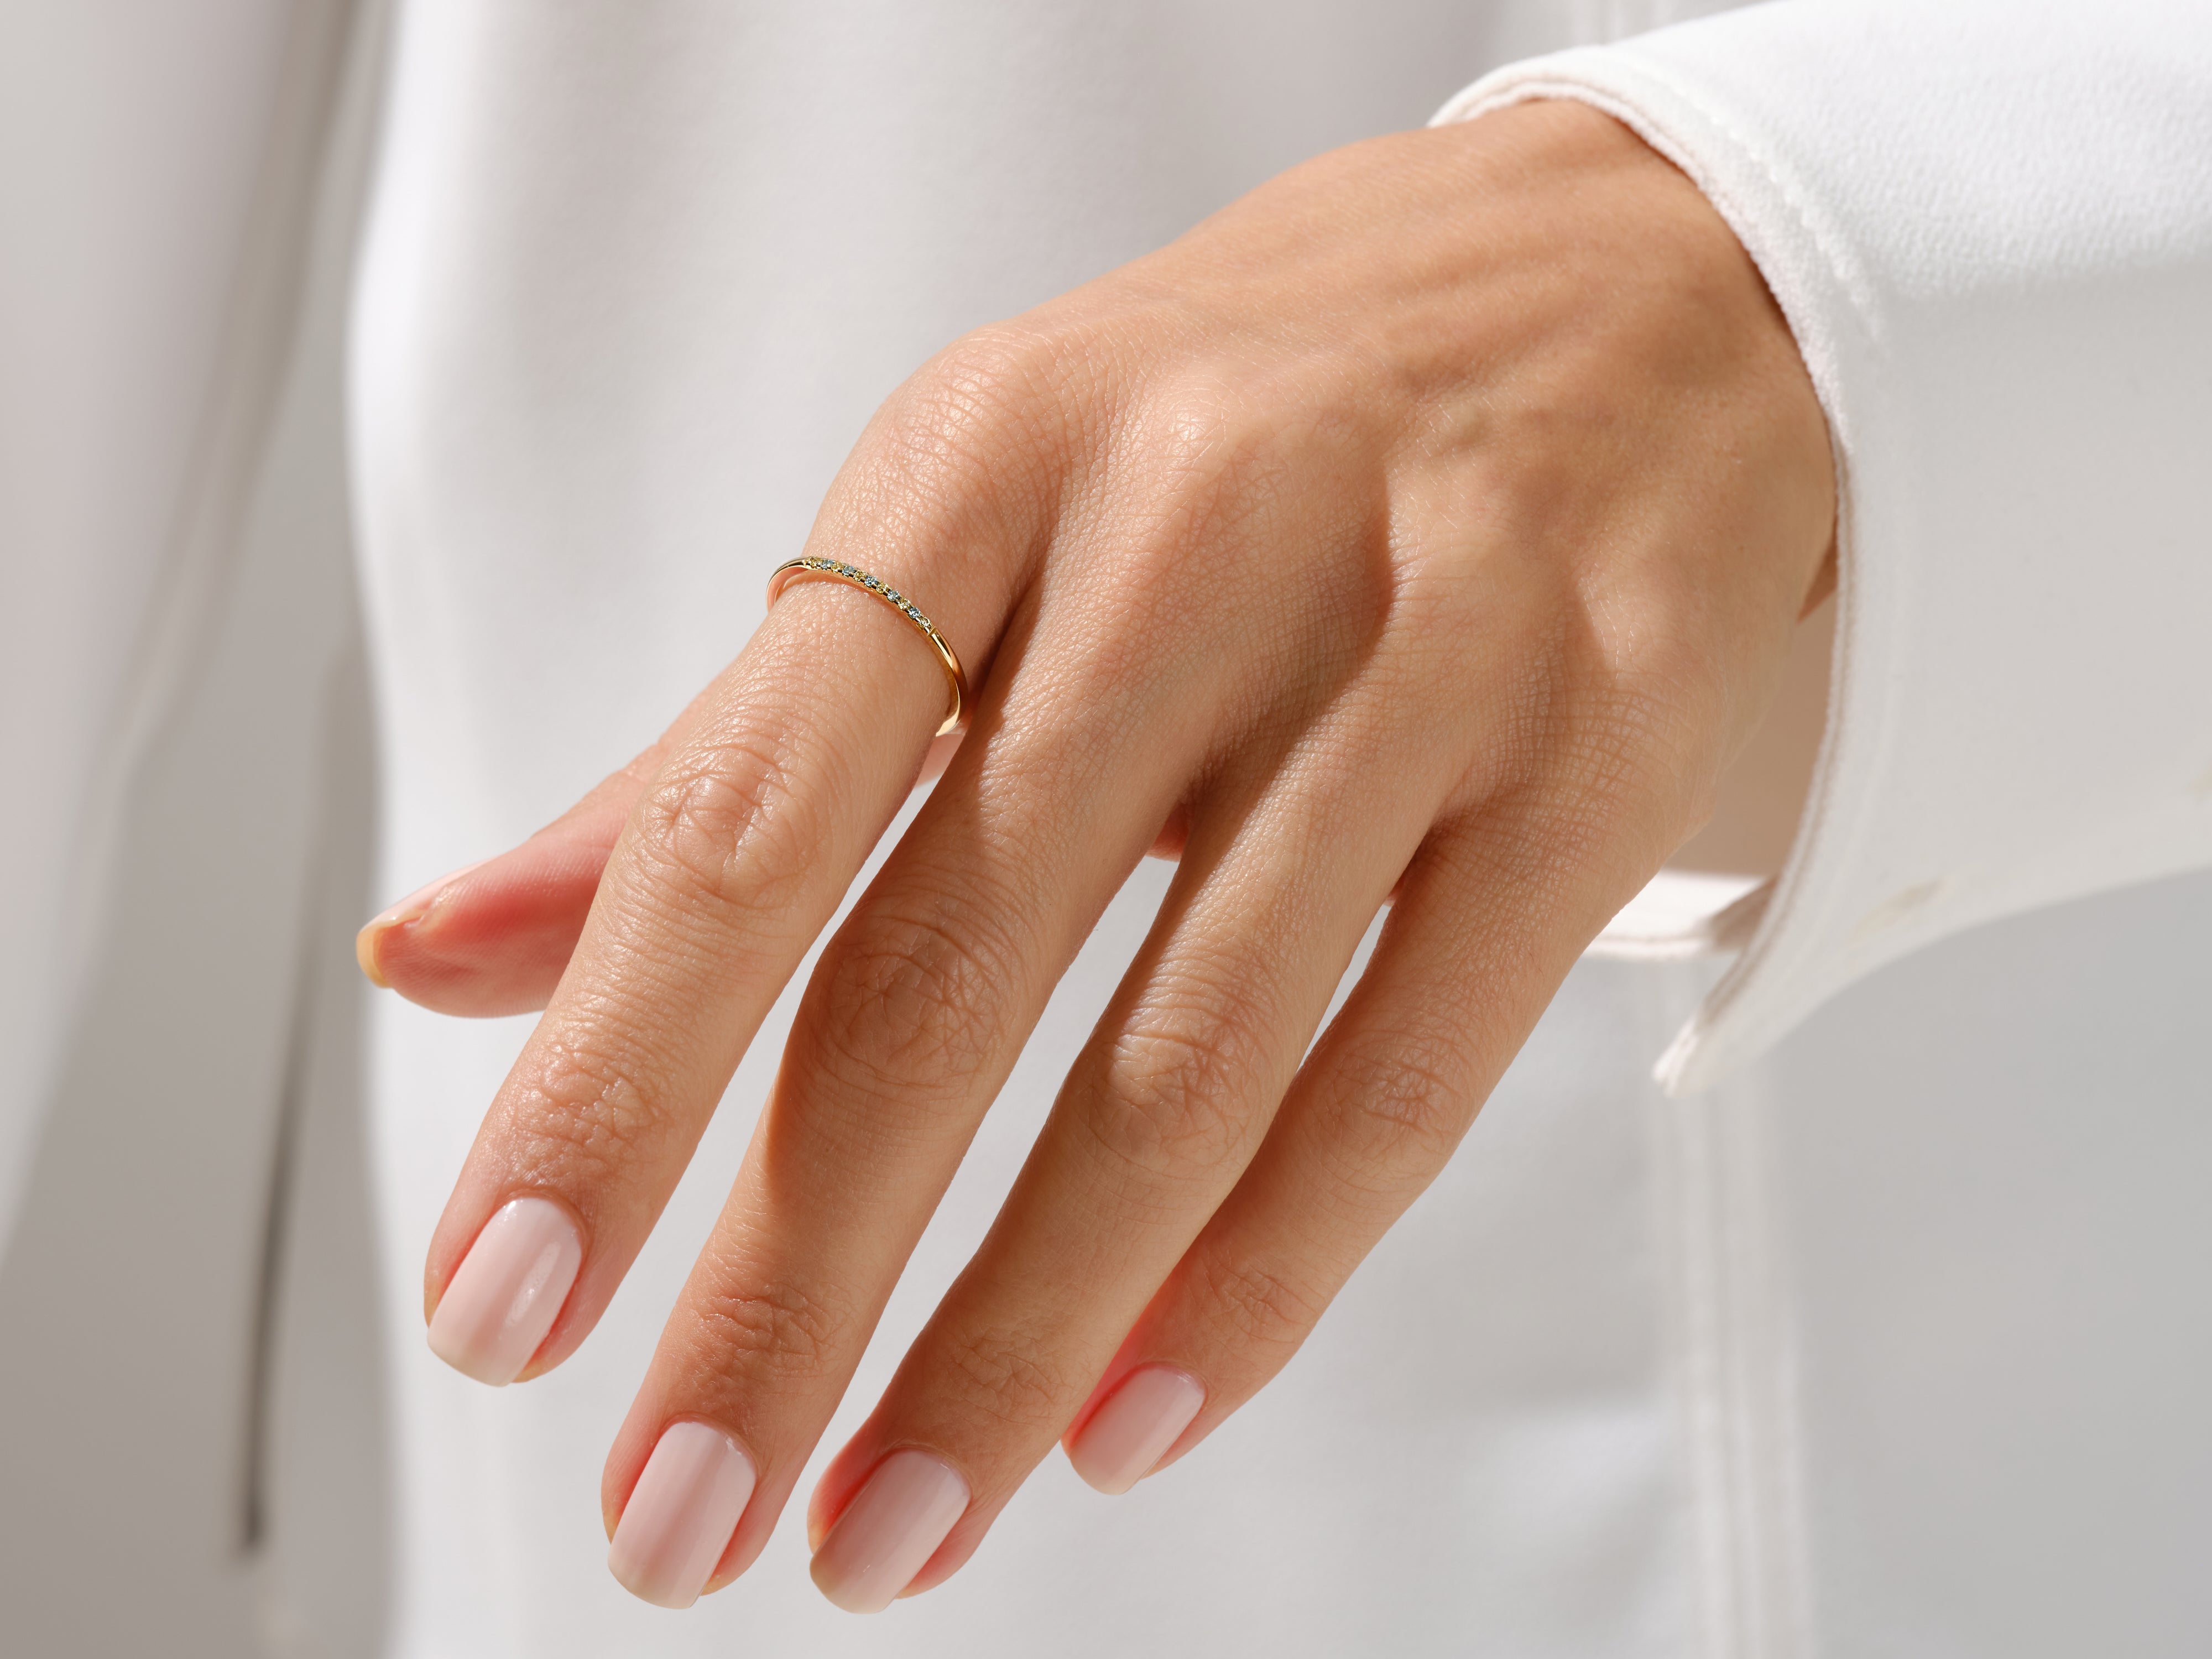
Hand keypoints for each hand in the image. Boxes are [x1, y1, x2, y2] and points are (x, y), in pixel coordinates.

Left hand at [358, 99, 1833, 1612]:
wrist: (1638, 276)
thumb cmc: (1251, 410)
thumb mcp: (966, 507)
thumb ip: (725, 755)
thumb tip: (455, 960)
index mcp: (984, 453)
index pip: (752, 808)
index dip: (614, 1076)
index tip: (506, 1307)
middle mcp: (1193, 537)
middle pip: (950, 974)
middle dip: (790, 1280)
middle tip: (678, 1515)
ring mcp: (1417, 643)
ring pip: (1188, 1067)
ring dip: (1014, 1339)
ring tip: (887, 1524)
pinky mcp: (1592, 754)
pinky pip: (1407, 1069)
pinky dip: (1264, 1278)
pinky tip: (1134, 1414)